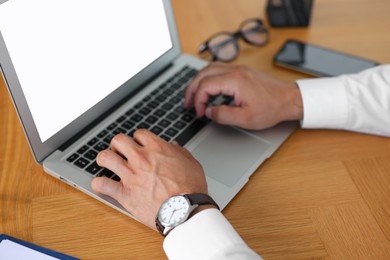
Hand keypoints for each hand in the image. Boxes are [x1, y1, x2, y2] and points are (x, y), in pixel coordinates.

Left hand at [91, 130, 207, 229]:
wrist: (185, 210)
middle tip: (120, 152)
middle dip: (118, 145)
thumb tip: (173, 146)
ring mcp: (130, 175)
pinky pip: (102, 184)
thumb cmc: (191, 188)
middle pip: (118, 140)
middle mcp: (141, 158)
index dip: (138, 139)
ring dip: (104, 159)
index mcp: (157, 148)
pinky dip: (99, 184)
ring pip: (105, 157)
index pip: (139, 134)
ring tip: (106, 163)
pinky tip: (101, 184)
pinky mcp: (124, 193)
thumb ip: (179, 152)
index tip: (139, 145)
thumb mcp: (191, 163)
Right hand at [184, 62, 302, 129]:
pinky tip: (207, 88)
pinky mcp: (241, 71)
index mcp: (235, 81)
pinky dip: (208, 78)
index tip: (200, 113)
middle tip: (187, 103)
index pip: (205, 86)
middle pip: (203, 74)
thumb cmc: (272, 108)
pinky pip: (218, 69)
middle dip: (192, 89)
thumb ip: (223, 115)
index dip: (198, 100)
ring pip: (209, 68)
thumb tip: (209, 112)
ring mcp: (238, 69)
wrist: (289, 99)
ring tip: (193, 95)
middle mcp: (235, 71)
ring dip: (198, 81)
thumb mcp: (246, 119)